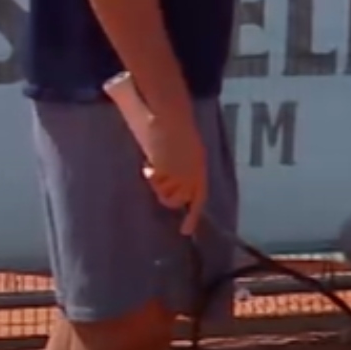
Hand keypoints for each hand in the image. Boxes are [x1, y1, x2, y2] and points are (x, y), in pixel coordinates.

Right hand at [142, 105, 208, 235]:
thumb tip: (178, 186)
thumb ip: (185, 169)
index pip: (199, 200)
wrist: (170, 117)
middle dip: (166, 195)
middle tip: (157, 179)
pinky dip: (150, 174)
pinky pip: (155, 181)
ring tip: (154, 165)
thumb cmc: (177, 129)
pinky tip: (150, 162)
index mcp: (201, 171)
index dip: (192, 216)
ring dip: (157, 182)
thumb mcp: (187, 152)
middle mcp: (193, 177)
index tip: (185, 231)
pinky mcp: (165, 172)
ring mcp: (179, 176)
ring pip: (164, 193)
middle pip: (176, 200)